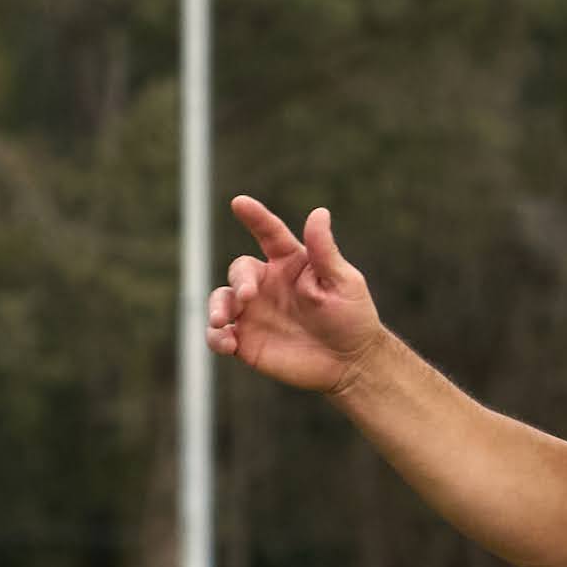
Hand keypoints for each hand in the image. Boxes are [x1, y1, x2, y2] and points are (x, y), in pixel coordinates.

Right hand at [209, 199, 382, 393]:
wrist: (348, 364)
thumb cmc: (351, 318)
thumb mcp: (343, 282)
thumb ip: (325, 251)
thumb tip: (319, 212)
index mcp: (291, 263)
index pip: (269, 234)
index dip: (255, 217)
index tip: (240, 203)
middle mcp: (267, 284)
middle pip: (240, 270)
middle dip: (239, 280)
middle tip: (248, 296)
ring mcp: (253, 312)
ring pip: (221, 299)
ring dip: (216, 307)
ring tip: (220, 321)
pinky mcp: (246, 341)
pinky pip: (218, 335)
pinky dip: (215, 337)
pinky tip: (226, 344)